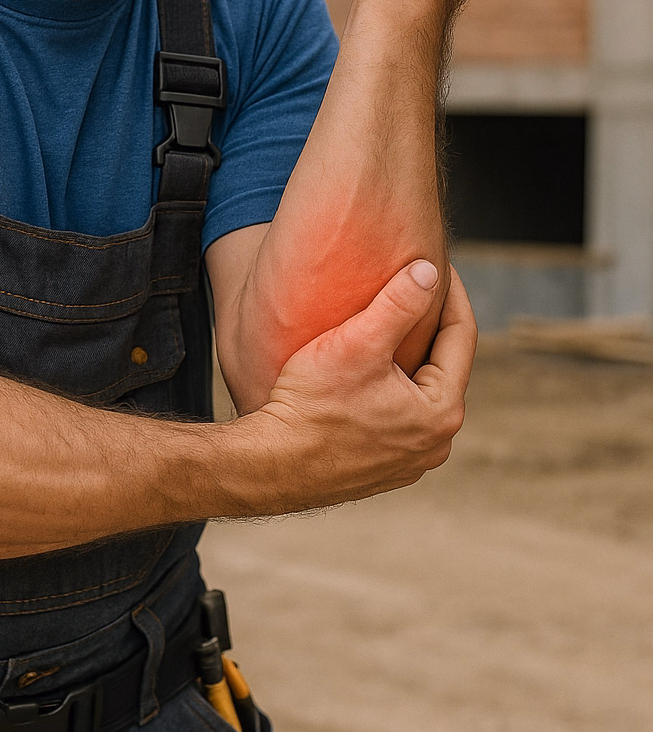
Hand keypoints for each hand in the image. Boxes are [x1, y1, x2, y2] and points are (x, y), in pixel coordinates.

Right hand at [236, 263, 475, 512]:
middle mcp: (435, 443)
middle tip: (416, 287)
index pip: (461, 336)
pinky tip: (368, 371)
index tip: (438, 262)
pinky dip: (392, 389)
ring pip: (420, 393)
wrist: (270, 465)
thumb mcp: (358, 343)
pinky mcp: (384, 469)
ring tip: (391, 325)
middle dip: (431, 326)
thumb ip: (399, 303)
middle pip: (444, 366)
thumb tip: (430, 271)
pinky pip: (399, 417)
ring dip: (411, 359)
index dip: (451, 293)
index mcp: (441, 412)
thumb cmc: (311, 406)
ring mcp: (410, 461)